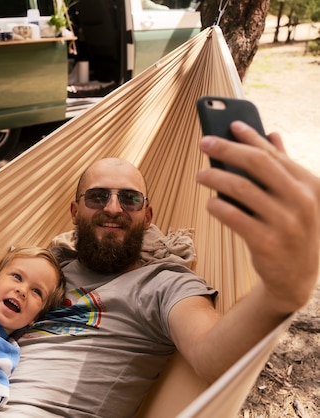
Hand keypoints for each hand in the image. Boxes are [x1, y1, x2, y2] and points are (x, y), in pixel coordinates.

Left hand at [197, 121, 319, 313]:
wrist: (296, 277)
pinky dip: (218, 205)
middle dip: (227, 149)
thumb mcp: (297, 198)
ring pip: (241, 188)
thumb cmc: (291, 229)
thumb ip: (284, 167)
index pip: (274, 154)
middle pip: (257, 164)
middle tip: (204, 142)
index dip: (250, 136)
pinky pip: (233, 216)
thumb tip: (272, 134)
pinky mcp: (267, 242)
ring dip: (215, 177)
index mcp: (311, 185)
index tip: (229, 124)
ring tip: (200, 174)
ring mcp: (286, 223)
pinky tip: (210, 202)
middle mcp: (302, 201)